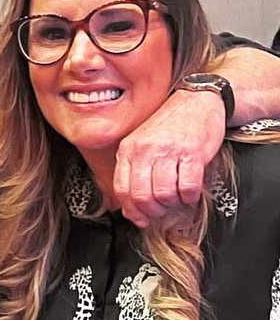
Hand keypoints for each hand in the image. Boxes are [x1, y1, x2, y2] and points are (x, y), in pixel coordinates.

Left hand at [113, 88, 222, 226]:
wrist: (198, 101)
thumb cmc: (170, 125)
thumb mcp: (142, 143)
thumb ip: (134, 170)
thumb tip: (131, 205)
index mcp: (128, 150)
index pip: (122, 189)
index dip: (132, 210)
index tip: (141, 218)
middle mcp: (144, 150)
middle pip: (141, 196)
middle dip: (152, 211)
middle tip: (162, 211)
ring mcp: (168, 151)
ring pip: (163, 194)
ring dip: (172, 204)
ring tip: (177, 200)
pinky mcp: (192, 153)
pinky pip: (187, 186)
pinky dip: (189, 196)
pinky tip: (190, 193)